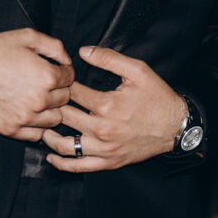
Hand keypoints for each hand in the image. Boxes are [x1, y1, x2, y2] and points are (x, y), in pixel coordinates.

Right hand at [0, 28, 74, 139]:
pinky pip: (36, 134)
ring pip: (55, 119)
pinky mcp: (11, 129)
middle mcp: (38, 100)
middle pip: (65, 99)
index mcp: (46, 77)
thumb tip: (68, 61)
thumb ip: (55, 47)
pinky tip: (29, 113)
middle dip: (58, 89)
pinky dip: (37, 125)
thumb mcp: (27, 37)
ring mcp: (24, 117)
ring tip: (38, 99)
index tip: (55, 71)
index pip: (70, 78)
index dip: (64, 72)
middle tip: (45, 83)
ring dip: (50, 109)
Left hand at [41, 46, 185, 172]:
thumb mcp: (137, 70)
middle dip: (52, 107)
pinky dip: (62, 163)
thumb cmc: (157, 98)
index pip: (72, 92)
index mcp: (106, 105)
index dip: (61, 84)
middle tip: (44, 100)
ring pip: (65, 144)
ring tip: (41, 126)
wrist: (176, 127)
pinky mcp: (108, 162)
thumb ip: (108, 58)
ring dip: (49, 135)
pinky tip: (51, 155)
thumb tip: (83, 51)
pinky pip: (78, 166)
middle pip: (64, 116)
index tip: (58, 80)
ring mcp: (104, 148)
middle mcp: (102, 129)